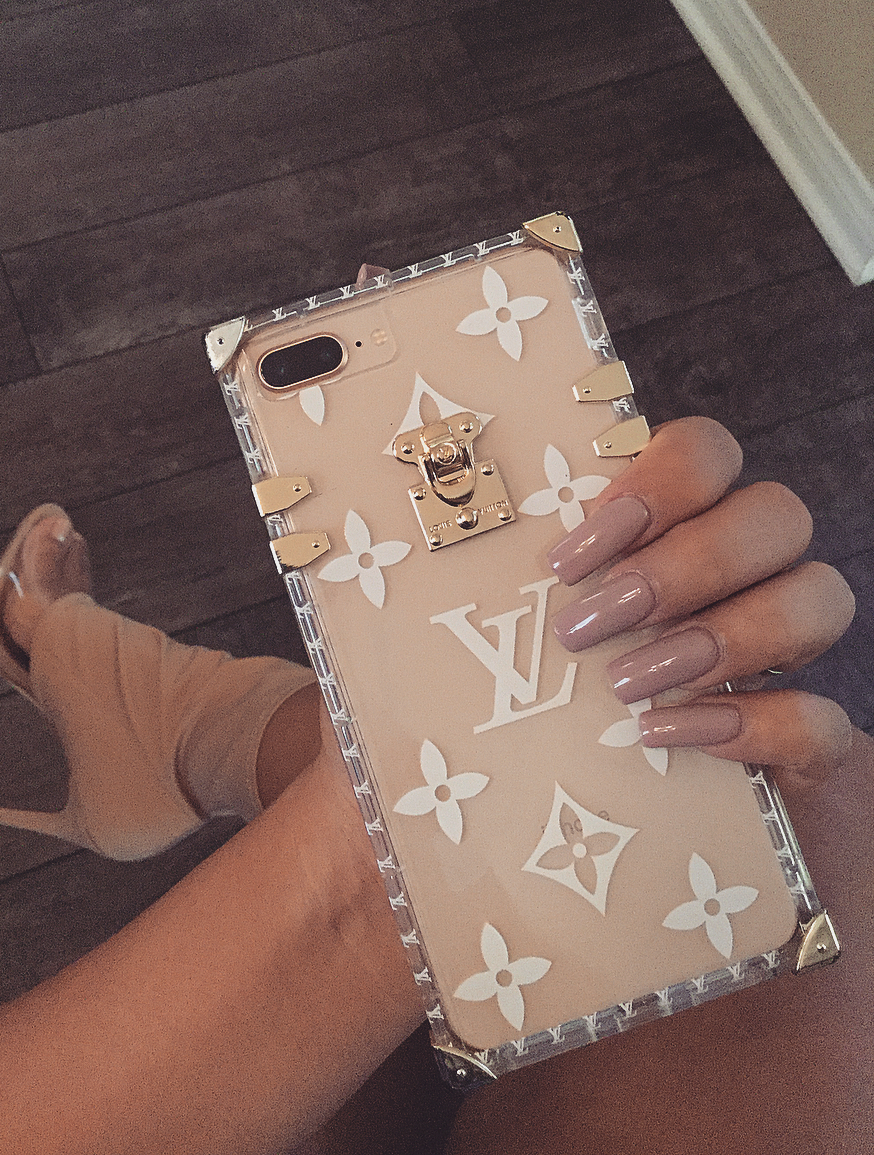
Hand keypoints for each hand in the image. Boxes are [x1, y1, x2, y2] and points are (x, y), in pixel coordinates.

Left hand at [547, 417, 854, 797]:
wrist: (636, 809)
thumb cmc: (560, 693)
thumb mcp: (532, 625)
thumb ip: (521, 585)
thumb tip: (440, 566)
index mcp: (691, 521)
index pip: (708, 452)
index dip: (655, 485)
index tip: (573, 555)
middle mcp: (755, 569)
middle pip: (776, 514)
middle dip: (682, 564)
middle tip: (592, 622)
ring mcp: (790, 650)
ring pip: (821, 597)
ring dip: (720, 635)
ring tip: (624, 682)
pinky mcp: (807, 738)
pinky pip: (821, 718)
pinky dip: (751, 724)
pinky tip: (670, 733)